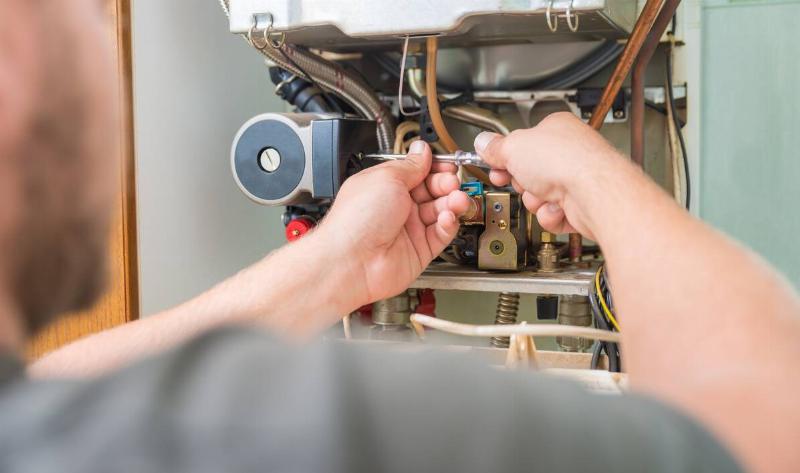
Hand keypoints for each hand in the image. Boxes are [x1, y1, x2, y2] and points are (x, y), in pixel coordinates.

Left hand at [316, 140, 469, 309]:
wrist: (351, 261)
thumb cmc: (356, 220)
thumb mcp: (387, 178)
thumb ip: (411, 165)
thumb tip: (422, 150)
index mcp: (385, 186)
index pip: (418, 172)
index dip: (434, 167)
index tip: (447, 164)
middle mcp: (397, 207)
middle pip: (432, 191)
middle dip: (446, 184)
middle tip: (452, 182)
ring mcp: (408, 229)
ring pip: (440, 212)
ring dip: (452, 203)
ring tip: (456, 200)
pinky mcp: (419, 250)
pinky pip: (441, 234)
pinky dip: (448, 224)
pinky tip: (447, 217)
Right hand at [474, 112, 623, 239]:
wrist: (595, 194)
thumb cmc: (567, 162)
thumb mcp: (514, 147)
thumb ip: (495, 147)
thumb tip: (482, 142)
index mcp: (556, 129)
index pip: (522, 142)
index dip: (505, 155)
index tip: (494, 163)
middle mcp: (569, 152)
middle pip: (528, 172)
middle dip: (521, 181)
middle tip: (521, 179)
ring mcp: (576, 179)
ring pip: (538, 196)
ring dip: (535, 200)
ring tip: (545, 194)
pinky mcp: (581, 205)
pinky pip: (552, 214)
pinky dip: (550, 215)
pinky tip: (558, 207)